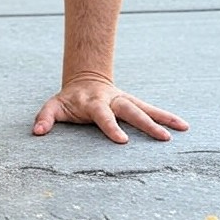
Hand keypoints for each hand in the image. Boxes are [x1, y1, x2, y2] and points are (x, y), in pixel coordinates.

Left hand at [33, 75, 188, 143]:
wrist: (85, 79)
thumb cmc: (69, 100)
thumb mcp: (54, 106)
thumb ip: (45, 118)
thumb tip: (37, 132)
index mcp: (92, 102)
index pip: (102, 115)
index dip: (111, 126)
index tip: (122, 141)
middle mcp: (112, 100)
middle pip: (130, 111)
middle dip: (146, 123)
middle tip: (162, 137)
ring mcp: (124, 100)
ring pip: (145, 108)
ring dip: (163, 118)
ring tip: (181, 129)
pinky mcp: (133, 102)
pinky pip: (151, 109)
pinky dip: (167, 116)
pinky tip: (183, 125)